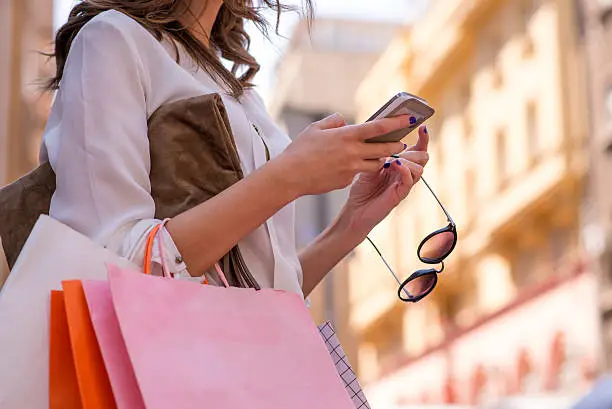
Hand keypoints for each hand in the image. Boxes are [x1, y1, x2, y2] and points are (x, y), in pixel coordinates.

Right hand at [277, 113, 412, 196]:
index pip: (378, 127)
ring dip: (380, 158)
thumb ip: (333, 121)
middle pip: (384, 148)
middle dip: (396, 145)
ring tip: (380, 154)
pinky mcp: (346, 181)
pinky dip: (358, 169)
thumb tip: (344, 121)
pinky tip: (349, 167)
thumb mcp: (315, 128)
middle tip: (401, 143)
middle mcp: (353, 153)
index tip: (409, 120)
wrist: (290, 176)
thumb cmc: (299, 150)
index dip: (396, 122)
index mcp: (346, 136)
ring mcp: (351, 169)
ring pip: (376, 163)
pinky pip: (358, 174)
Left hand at [342, 125, 429, 236]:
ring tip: (395, 158)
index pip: (417, 150)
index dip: (423, 139)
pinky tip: (394, 165)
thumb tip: (383, 137)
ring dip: (409, 160)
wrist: (355, 210)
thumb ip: (379, 153)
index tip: (422, 127)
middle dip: (418, 148)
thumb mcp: (369, 165)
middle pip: (423, 158)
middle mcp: (404, 174)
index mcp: (399, 165)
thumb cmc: (361, 189)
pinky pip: (409, 181)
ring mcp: (403, 184)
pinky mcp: (399, 195)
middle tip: (405, 146)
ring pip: (419, 169)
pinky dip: (404, 170)